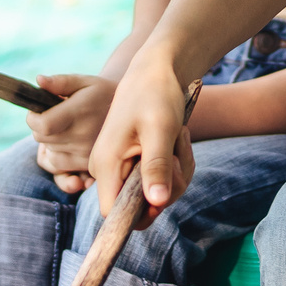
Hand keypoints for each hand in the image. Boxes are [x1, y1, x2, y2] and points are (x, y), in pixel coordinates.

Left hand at [25, 75, 111, 193]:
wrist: (129, 113)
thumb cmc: (101, 93)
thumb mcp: (84, 82)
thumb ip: (60, 82)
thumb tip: (39, 80)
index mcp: (79, 111)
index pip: (43, 125)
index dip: (33, 118)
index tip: (36, 111)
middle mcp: (82, 135)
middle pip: (41, 138)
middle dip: (40, 127)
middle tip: (52, 116)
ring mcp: (85, 153)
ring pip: (49, 151)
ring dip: (50, 141)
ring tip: (64, 128)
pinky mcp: (88, 165)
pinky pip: (58, 165)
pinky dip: (56, 155)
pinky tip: (67, 142)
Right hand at [89, 53, 196, 217]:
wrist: (155, 72)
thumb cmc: (156, 95)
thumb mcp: (160, 130)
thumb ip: (156, 167)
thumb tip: (157, 203)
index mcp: (106, 164)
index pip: (113, 212)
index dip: (141, 213)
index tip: (165, 193)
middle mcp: (106, 169)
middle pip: (139, 206)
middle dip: (169, 186)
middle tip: (178, 154)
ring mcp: (118, 167)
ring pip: (152, 194)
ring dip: (176, 173)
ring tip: (179, 141)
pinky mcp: (130, 163)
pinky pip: (155, 180)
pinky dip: (173, 166)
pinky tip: (176, 143)